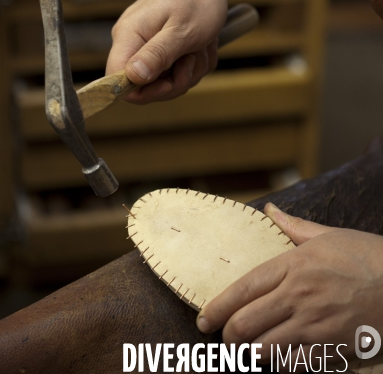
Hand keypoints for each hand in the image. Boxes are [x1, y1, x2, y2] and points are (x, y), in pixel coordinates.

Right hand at [106, 0, 228, 103]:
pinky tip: (200, 46)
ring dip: (190, 70)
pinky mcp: (158, 49)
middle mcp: (130, 42)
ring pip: (164, 82)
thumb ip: (157, 55)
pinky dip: (193, 64)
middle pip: (144, 87)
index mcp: (128, 35)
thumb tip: (133, 77)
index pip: (116, 80)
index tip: (170, 81)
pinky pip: (175, 73)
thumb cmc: (197, 0)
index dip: (144, 91)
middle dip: (176, 80)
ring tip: (200, 46)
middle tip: (194, 58)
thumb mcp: (182, 31)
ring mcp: (144, 46)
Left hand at [196, 203, 382, 370]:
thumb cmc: (367, 258)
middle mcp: (299, 296)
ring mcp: (315, 327)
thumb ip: (293, 227)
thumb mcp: (328, 236)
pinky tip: (278, 356)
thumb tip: (269, 210)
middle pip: (245, 324)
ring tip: (248, 347)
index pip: (243, 289)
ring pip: (264, 351)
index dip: (217, 307)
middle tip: (224, 335)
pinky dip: (279, 364)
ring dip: (251, 352)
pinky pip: (292, 366)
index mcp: (294, 265)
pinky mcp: (331, 351)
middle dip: (228, 334)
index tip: (203, 319)